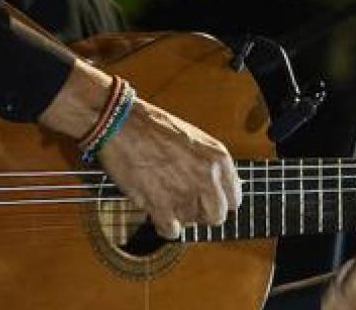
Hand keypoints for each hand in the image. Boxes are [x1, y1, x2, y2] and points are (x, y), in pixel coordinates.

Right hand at [95, 96, 240, 239]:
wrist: (121, 123)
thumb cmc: (154, 128)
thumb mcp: (195, 140)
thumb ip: (211, 166)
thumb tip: (219, 192)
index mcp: (219, 158)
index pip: (234, 199)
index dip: (219, 201)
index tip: (207, 200)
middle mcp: (207, 177)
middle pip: (217, 217)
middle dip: (201, 213)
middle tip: (184, 201)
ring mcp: (185, 192)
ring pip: (190, 222)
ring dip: (177, 214)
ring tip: (162, 192)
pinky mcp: (161, 205)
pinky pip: (171, 231)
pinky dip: (163, 225)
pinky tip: (155, 208)